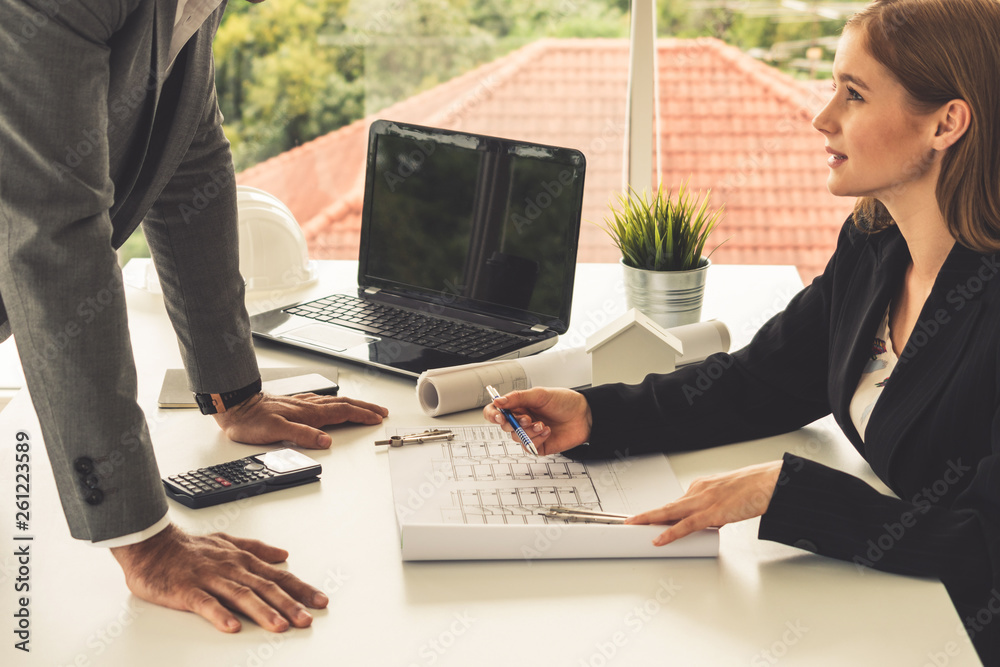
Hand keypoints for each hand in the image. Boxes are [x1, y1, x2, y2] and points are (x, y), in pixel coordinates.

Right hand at [110, 524, 327, 632]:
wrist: (151, 544)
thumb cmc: (189, 548)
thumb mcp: (227, 542)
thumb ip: (257, 548)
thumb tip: (284, 554)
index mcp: (242, 560)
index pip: (278, 576)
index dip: (300, 589)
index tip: (320, 601)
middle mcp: (231, 568)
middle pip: (265, 587)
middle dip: (289, 604)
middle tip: (307, 620)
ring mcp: (209, 578)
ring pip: (241, 595)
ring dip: (262, 611)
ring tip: (280, 627)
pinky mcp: (186, 590)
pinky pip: (205, 603)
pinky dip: (219, 614)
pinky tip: (232, 627)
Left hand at [214, 392, 388, 448]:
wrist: (236, 407)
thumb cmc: (252, 421)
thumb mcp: (277, 431)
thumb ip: (303, 435)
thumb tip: (326, 441)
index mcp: (309, 413)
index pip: (342, 413)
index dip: (361, 416)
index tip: (377, 418)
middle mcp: (309, 406)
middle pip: (344, 405)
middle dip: (364, 408)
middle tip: (381, 412)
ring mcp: (303, 404)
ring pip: (335, 402)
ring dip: (354, 404)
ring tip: (366, 408)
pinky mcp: (296, 404)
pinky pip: (324, 402)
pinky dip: (337, 403)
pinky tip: (335, 404)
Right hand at [482, 387, 591, 455]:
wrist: (584, 415)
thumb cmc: (565, 402)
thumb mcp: (540, 394)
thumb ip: (517, 397)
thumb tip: (498, 401)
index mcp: (519, 405)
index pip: (497, 411)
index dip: (493, 414)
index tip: (500, 416)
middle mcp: (522, 419)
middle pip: (504, 426)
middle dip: (514, 423)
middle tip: (526, 418)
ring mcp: (529, 433)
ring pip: (516, 437)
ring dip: (528, 431)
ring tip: (542, 424)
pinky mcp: (538, 445)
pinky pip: (528, 446)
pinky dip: (537, 439)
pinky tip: (547, 431)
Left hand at [626, 461, 782, 545]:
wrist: (770, 483)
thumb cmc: (755, 489)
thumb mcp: (728, 497)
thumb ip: (715, 509)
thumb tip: (708, 525)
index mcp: (702, 485)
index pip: (677, 501)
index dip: (661, 512)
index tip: (648, 519)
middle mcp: (699, 490)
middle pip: (667, 505)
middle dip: (646, 515)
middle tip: (629, 521)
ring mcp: (705, 501)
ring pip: (670, 512)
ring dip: (649, 520)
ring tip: (633, 526)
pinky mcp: (714, 513)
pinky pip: (686, 525)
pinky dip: (670, 533)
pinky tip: (658, 539)